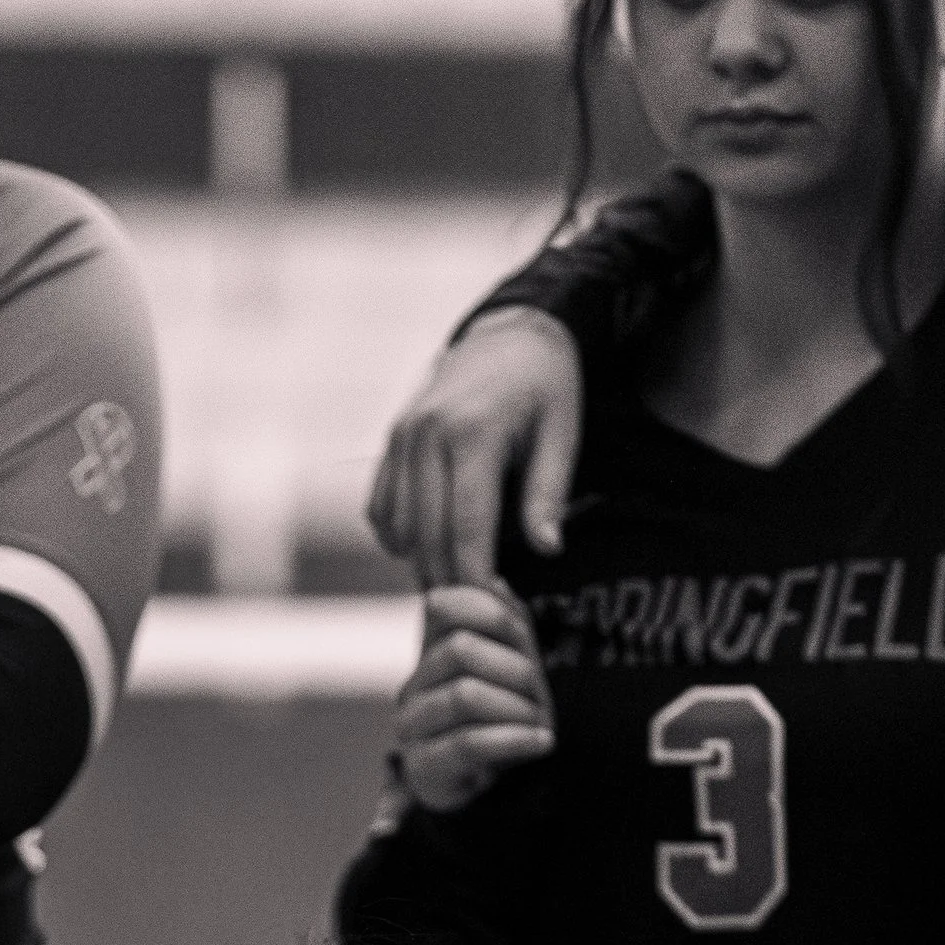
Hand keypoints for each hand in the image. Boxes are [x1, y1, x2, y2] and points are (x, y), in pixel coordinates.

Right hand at [368, 311, 583, 588]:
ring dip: (424, 564)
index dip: (477, 578)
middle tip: (477, 612)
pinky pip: (381, 510)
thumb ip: (548, 493)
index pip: (466, 528)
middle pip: (428, 536)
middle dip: (451, 581)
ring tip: (458, 584)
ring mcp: (401, 438)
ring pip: (399, 528)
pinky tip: (431, 550)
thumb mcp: (562, 432)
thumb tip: (545, 550)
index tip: (494, 611)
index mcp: (472, 432)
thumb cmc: (545, 385)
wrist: (509, 332)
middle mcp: (426, 434)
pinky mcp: (390, 442)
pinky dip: (400, 539)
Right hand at [389, 582, 554, 814]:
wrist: (491, 797)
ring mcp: (413, 728)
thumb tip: (496, 583)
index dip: (489, 612)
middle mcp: (413, 687)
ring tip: (540, 723)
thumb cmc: (504, 723)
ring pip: (464, 695)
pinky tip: (542, 743)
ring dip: (516, 708)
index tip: (522, 638)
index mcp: (430, 655)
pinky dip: (514, 740)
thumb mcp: (512, 667)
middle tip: (540, 695)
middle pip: (459, 651)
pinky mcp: (425, 767)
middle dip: (514, 669)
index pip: (445, 607)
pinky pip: (470, 742)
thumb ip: (505, 625)